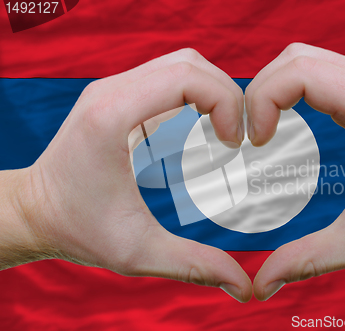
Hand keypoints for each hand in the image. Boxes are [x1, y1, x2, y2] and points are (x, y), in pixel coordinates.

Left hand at [3, 49, 251, 301]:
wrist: (34, 212)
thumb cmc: (78, 229)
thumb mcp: (138, 252)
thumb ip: (194, 265)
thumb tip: (244, 286)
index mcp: (113, 115)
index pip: (187, 77)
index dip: (226, 103)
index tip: (234, 143)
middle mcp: (111, 91)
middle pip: (189, 63)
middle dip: (226, 94)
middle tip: (238, 137)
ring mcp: (112, 89)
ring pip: (180, 63)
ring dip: (212, 90)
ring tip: (226, 131)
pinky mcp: (117, 96)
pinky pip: (167, 76)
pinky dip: (196, 93)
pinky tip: (204, 126)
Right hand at [246, 43, 344, 300]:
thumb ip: (306, 260)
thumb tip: (260, 285)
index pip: (299, 72)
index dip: (261, 100)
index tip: (256, 143)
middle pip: (294, 58)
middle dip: (259, 91)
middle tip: (251, 137)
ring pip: (303, 57)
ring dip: (273, 86)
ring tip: (262, 127)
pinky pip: (317, 68)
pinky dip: (290, 86)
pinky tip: (284, 117)